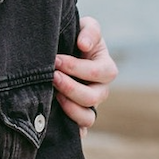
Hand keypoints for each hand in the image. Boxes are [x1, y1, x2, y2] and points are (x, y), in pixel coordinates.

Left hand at [53, 15, 117, 130]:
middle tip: (52, 76)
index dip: (77, 68)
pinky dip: (72, 131)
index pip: (99, 72)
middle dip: (72, 88)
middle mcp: (100, 89)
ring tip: (54, 96)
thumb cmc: (74, 38)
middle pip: (94, 97)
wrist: (59, 53)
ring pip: (88, 118)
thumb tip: (84, 45)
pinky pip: (79, 131)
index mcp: (105, 68)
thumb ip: (89, 30)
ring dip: (71, 109)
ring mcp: (89, 106)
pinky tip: (56, 124)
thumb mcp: (84, 27)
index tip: (56, 60)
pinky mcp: (76, 117)